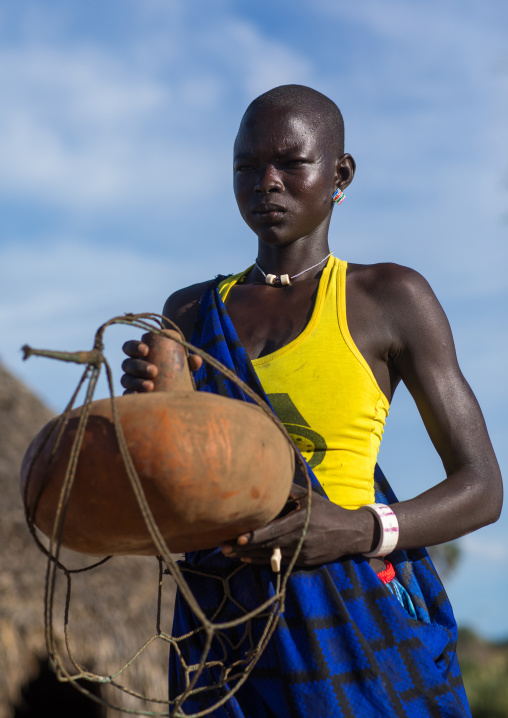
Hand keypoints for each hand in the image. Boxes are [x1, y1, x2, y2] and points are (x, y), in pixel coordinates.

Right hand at [121, 334, 202, 393]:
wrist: (173, 392)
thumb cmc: (175, 373)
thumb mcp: (182, 366)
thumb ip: (189, 362)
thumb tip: (196, 360)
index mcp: (138, 355)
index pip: (129, 347)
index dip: (134, 347)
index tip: (146, 350)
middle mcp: (131, 368)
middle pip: (127, 364)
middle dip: (138, 366)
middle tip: (154, 371)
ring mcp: (129, 383)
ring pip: (125, 380)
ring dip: (136, 382)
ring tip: (151, 386)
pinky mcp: (131, 396)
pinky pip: (126, 396)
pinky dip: (131, 396)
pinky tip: (139, 398)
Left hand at [220, 485, 377, 567]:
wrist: (350, 533)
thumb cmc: (325, 510)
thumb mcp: (309, 497)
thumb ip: (288, 490)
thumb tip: (266, 475)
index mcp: (302, 520)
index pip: (275, 530)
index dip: (257, 535)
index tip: (239, 537)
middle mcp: (301, 539)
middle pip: (268, 545)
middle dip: (245, 548)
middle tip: (224, 547)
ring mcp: (301, 553)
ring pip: (270, 557)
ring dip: (248, 556)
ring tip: (229, 554)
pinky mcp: (302, 563)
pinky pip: (278, 563)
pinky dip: (261, 561)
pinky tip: (246, 559)